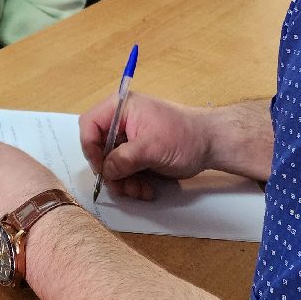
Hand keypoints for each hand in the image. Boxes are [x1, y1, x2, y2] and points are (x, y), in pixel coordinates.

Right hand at [80, 93, 211, 201]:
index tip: (102, 169)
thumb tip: (106, 171)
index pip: (89, 125)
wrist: (211, 145)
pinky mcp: (136, 154)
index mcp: (120, 108)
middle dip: (110, 171)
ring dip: (122, 182)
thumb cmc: (184, 137)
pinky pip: (124, 171)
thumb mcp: (152, 147)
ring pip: (110, 164)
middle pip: (98, 148)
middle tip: (122, 187)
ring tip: (140, 191)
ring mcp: (128, 139)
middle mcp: (120, 122)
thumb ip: (124, 158)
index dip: (91, 148)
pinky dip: (131, 183)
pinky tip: (147, 189)